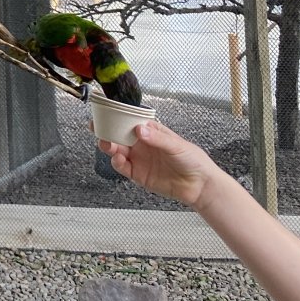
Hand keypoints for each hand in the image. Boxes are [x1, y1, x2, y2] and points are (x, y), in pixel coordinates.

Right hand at [97, 121, 220, 208]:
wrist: (199, 186)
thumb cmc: (193, 161)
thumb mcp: (177, 145)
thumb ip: (157, 138)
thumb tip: (139, 129)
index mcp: (151, 132)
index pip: (130, 121)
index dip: (117, 117)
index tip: (106, 114)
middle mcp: (142, 144)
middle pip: (119, 135)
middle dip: (107, 131)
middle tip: (99, 129)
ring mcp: (139, 159)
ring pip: (117, 150)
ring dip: (109, 146)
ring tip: (107, 145)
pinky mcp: (138, 174)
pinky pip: (122, 167)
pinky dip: (117, 163)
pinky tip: (118, 159)